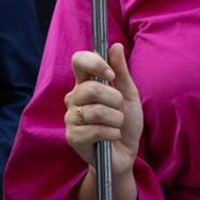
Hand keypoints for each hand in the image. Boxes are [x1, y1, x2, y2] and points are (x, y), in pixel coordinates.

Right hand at [63, 44, 142, 178]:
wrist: (125, 154)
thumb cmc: (126, 123)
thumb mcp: (129, 95)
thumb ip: (121, 72)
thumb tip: (115, 46)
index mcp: (85, 83)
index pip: (78, 60)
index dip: (94, 63)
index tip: (110, 75)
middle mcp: (73, 98)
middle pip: (90, 88)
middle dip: (114, 100)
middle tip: (119, 110)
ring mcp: (71, 118)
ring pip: (95, 111)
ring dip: (116, 120)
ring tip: (116, 126)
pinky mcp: (72, 137)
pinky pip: (95, 130)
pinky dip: (111, 133)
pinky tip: (111, 137)